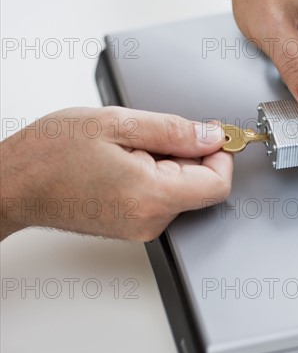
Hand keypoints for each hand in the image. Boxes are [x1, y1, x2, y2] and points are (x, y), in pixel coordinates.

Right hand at [0, 107, 232, 240]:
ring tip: (130, 148)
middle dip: (190, 153)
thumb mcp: (117, 123)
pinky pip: (163, 197)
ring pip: (182, 189)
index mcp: (153, 196)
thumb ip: (174, 130)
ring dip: (169, 162)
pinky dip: (156, 174)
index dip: (221, 155)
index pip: (218, 185)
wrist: (14, 184)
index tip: (212, 134)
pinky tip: (126, 162)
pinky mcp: (134, 226)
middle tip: (153, 133)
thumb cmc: (51, 154)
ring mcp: (142, 228)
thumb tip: (211, 135)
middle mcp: (151, 221)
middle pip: (201, 186)